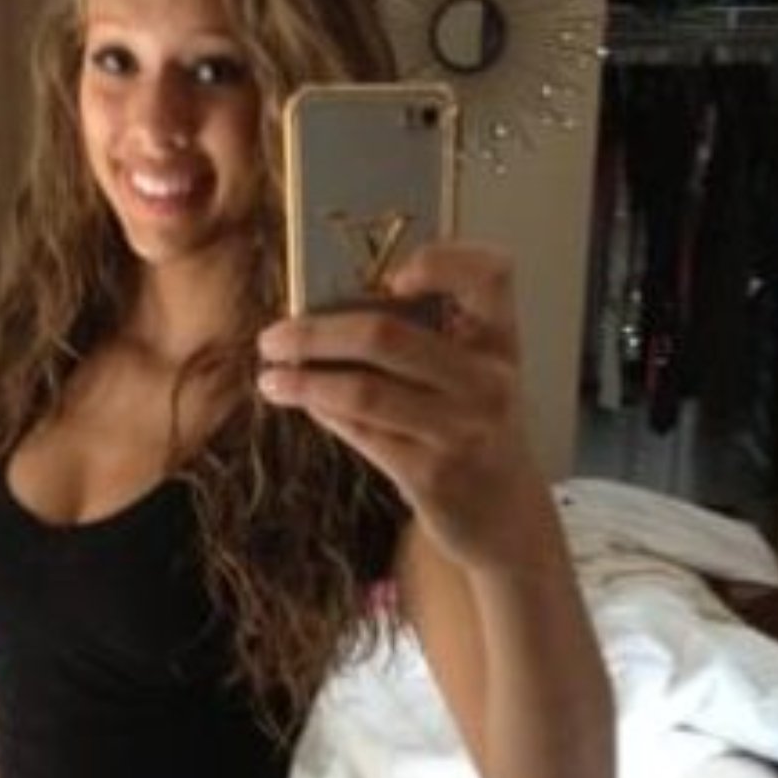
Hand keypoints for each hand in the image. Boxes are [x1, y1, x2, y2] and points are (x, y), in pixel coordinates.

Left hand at [256, 241, 533, 568]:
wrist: (507, 515)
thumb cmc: (474, 429)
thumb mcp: (471, 377)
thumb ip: (422, 341)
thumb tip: (324, 315)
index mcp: (498, 340)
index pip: (490, 274)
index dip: (442, 261)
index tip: (392, 274)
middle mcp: (487, 381)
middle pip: (388, 336)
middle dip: (316, 333)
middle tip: (274, 336)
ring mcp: (461, 430)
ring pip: (363, 391)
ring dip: (305, 382)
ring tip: (270, 379)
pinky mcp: (432, 475)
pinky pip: (362, 434)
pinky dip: (324, 413)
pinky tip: (305, 405)